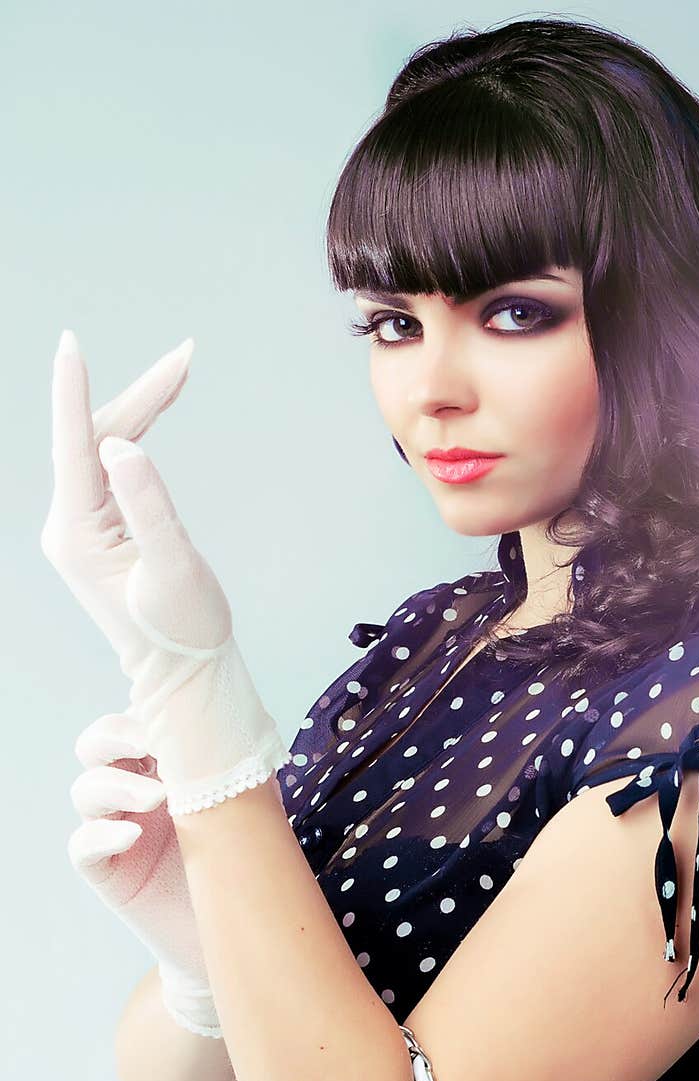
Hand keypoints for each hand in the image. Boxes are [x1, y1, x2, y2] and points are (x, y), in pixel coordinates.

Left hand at [44, 331, 290, 815]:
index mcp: (79, 534)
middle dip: (141, 396)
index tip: (72, 345)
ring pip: (105, 448)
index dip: (74, 393)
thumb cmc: (184, 631)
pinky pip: (112, 468)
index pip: (74, 448)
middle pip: (97, 440)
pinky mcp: (99, 529)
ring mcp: (82, 527)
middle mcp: (70, 527)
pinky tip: (157, 409)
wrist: (184, 673)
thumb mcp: (173, 567)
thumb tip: (120, 445)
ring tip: (181, 370)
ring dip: (143, 408)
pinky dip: (138, 435)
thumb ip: (148, 506)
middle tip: (186, 356)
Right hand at [69, 707, 221, 1036]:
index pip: (135, 723)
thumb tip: (236, 718)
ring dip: (116, 786)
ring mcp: (116, 829)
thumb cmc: (248, 860)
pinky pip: (83, 845)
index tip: (173, 712)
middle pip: (96, 746)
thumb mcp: (251, 804)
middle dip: (115, 736)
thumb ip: (238, 763)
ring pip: (86, 791)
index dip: (144, 712)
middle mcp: (133, 792)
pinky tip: (133, 835)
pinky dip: (102, 834)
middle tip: (149, 744)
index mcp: (164, 766)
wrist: (244, 930)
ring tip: (159, 797)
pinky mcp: (108, 872)